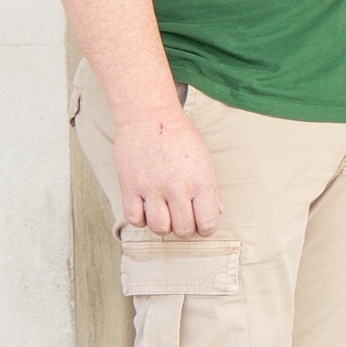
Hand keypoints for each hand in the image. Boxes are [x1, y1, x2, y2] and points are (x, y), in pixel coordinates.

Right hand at [113, 108, 221, 235]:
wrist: (150, 117)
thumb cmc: (180, 137)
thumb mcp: (204, 160)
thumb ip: (210, 189)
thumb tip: (215, 213)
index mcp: (201, 181)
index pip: (207, 223)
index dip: (205, 228)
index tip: (201, 224)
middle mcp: (178, 187)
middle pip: (182, 230)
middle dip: (184, 229)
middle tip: (182, 218)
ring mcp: (152, 188)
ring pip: (158, 228)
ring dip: (163, 226)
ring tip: (165, 214)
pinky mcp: (130, 187)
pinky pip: (134, 219)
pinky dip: (141, 219)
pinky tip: (146, 209)